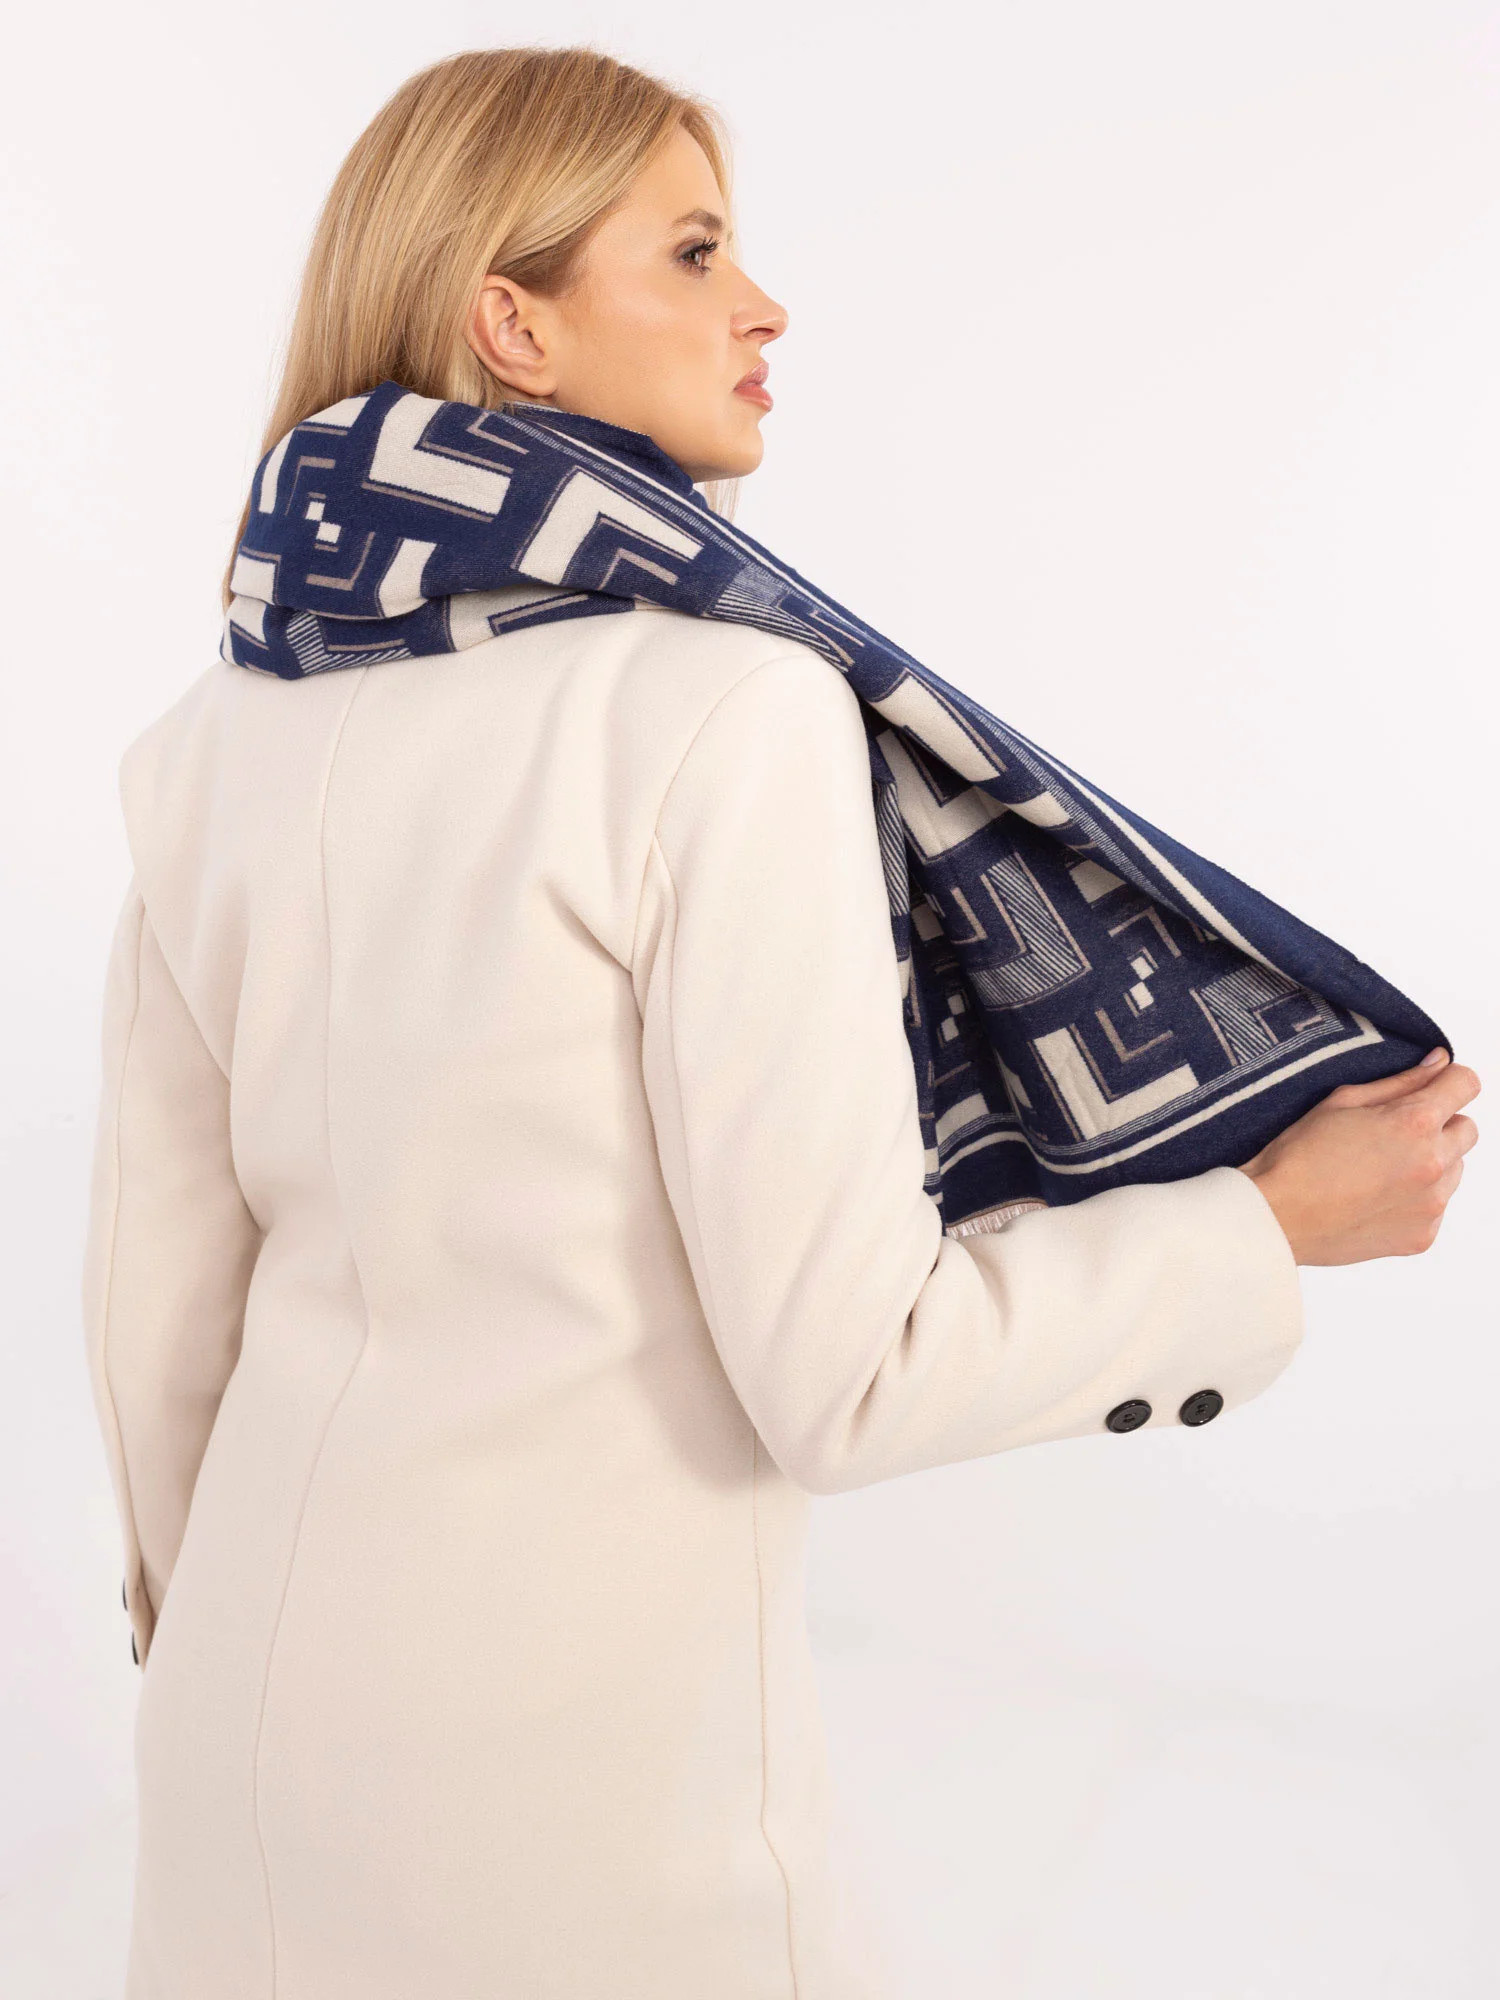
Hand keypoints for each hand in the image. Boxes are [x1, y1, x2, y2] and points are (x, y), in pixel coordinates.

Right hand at [1237, 1050, 1479, 1264]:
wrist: (1276, 1217)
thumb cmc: (1298, 1157)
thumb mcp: (1343, 1101)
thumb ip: (1402, 1081)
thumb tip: (1439, 1063)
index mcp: (1414, 1122)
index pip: (1467, 1084)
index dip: (1448, 1081)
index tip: (1432, 1089)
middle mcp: (1433, 1164)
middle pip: (1468, 1129)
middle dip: (1440, 1125)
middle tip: (1395, 1134)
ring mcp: (1432, 1205)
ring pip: (1456, 1169)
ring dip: (1431, 1163)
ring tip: (1381, 1170)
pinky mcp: (1423, 1236)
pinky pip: (1437, 1206)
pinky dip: (1416, 1199)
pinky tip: (1377, 1197)